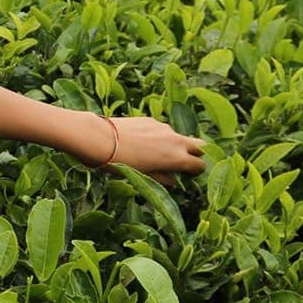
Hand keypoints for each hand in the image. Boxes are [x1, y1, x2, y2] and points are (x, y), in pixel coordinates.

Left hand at [82, 115, 206, 182]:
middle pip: (200, 146)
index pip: (200, 165)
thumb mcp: (144, 177)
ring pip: (179, 137)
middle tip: (185, 162)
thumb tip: (174, 181)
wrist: (102, 139)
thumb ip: (163, 178)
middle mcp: (175, 141)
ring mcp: (164, 128)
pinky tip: (143, 142)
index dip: (196, 171)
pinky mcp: (152, 120)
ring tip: (157, 154)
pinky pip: (163, 130)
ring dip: (175, 145)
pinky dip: (160, 137)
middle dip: (197, 154)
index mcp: (177, 158)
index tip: (189, 175)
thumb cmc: (122, 164)